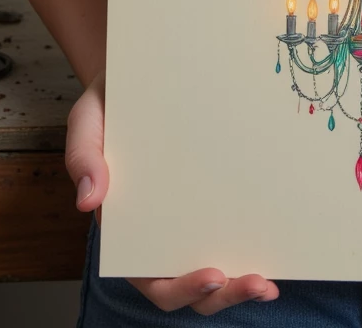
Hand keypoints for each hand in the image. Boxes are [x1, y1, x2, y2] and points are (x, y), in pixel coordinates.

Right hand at [65, 71, 279, 313]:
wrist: (144, 67)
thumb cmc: (111, 100)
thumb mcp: (88, 120)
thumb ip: (83, 155)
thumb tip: (87, 201)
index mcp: (128, 226)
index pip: (150, 275)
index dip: (180, 286)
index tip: (212, 274)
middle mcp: (162, 231)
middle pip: (189, 286)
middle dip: (222, 295)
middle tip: (255, 283)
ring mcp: (193, 216)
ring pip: (217, 272)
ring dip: (242, 286)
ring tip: (268, 284)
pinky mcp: (219, 194)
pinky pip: (236, 230)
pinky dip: (254, 248)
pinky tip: (278, 251)